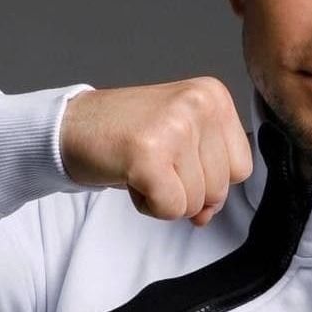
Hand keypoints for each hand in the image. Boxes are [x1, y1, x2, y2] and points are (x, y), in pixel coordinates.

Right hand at [59, 77, 254, 225]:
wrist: (69, 127)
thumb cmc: (126, 137)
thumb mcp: (182, 143)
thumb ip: (207, 176)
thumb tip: (207, 215)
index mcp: (214, 96)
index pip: (242, 168)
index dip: (207, 179)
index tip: (175, 160)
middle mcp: (200, 104)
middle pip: (220, 188)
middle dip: (184, 190)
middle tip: (152, 161)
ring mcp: (175, 126)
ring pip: (195, 202)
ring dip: (163, 196)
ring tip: (139, 166)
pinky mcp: (149, 153)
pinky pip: (170, 208)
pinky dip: (148, 205)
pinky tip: (130, 176)